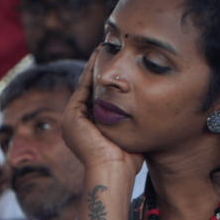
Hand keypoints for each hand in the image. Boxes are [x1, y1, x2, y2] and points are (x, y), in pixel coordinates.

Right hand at [62, 49, 142, 178]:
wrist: (114, 172)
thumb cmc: (127, 161)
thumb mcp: (129, 137)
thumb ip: (131, 124)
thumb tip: (147, 111)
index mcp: (89, 131)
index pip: (97, 102)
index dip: (106, 84)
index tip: (116, 67)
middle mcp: (77, 126)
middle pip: (89, 92)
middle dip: (98, 71)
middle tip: (107, 50)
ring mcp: (71, 122)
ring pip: (85, 87)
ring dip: (93, 67)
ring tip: (103, 48)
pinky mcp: (71, 118)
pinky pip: (82, 89)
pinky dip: (90, 72)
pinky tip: (98, 57)